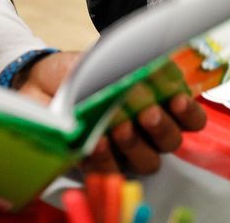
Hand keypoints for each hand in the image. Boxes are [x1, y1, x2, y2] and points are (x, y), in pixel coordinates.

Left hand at [14, 52, 206, 174]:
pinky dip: (105, 158)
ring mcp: (123, 150)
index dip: (190, 113)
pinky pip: (110, 171)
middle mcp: (146, 131)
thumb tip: (148, 70)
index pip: (189, 117)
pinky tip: (96, 141)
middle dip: (162, 128)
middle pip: (171, 142)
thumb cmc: (80, 69)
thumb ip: (128, 65)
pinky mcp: (97, 163)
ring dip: (136, 145)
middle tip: (147, 114)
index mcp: (157, 102)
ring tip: (120, 128)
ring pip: (147, 161)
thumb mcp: (104, 58)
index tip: (178, 100)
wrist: (39, 81)